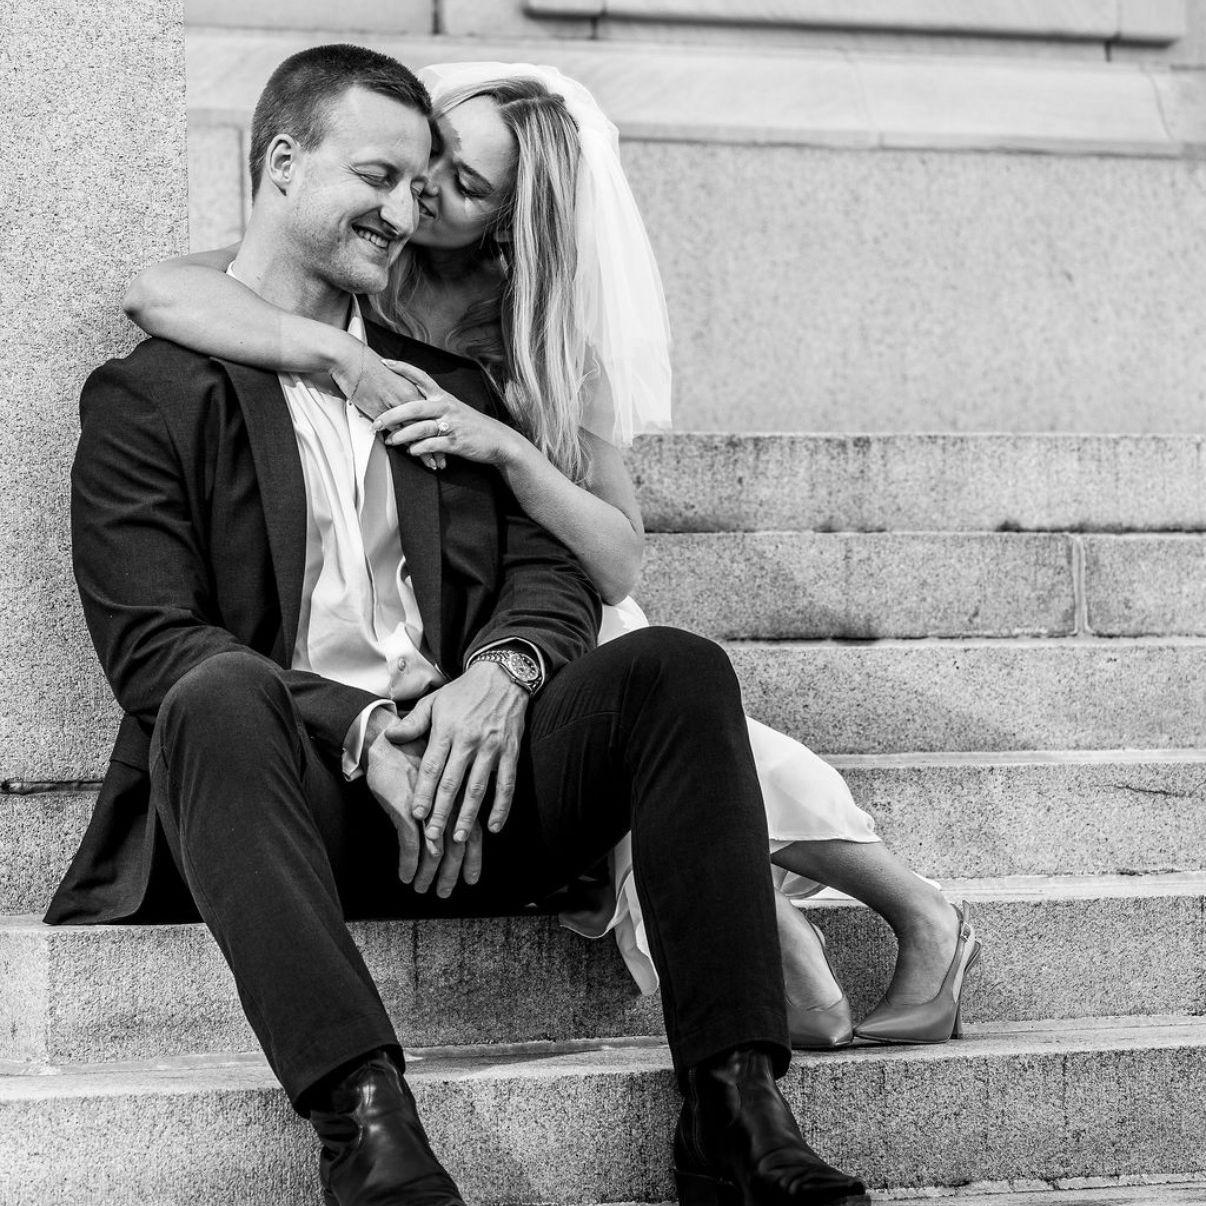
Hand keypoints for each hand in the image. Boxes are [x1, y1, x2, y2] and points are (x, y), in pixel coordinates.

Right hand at [330, 347, 443, 471]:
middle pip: (431, 426)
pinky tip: (413, 456)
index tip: (448, 442)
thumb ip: (405, 394)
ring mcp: (398, 408)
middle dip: (440, 445)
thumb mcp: (395, 380)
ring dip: (426, 451)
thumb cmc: (371, 368)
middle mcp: (411, 399)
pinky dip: (408, 447)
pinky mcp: (383, 415)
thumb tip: (412, 406)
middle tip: (445, 460)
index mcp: (415, 389)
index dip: (442, 430)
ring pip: (418, 433)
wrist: (353, 361)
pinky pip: (399, 434)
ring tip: (433, 465)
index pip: (434, 415)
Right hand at [363, 719, 483, 896]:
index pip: (473, 834)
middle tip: (446, 893)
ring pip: (434, 851)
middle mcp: (446, 805)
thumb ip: (444, 806)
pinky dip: (409, 863)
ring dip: (429, 874)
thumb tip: (450, 832)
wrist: (387, 740)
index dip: (473, 858)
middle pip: (458, 847)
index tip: (471, 879)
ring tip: (421, 889)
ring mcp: (426, 808)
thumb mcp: (435, 782)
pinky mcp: (405, 809)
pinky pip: (410, 844)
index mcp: (457, 798)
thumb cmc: (412, 759)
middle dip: (452, 873)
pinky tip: (405, 877)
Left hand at [370, 361, 522, 470]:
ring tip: (390, 441)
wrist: (498, 440)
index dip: (403, 368)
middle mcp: (446, 407)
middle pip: (414, 407)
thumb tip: (407, 406)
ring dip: (402, 436)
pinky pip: (432, 445)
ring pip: (420, 428)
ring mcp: (451, 425)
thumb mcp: (453, 409)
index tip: (385, 362)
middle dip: (392, 414)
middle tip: (376, 422)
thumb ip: (432, 406)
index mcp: (443, 397)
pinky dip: (419, 449)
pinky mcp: (456, 442)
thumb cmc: (471, 425)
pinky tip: (412, 452)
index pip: (421, 377)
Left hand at [388, 662, 527, 853]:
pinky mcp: (511, 750)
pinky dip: (502, 806)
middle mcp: (469, 740)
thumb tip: (390, 736)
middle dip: (442, 811)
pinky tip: (493, 826)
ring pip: (478, 787)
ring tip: (458, 837)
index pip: (432, 767)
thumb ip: (413, 722)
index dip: (424, 792)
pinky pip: (507, 783)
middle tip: (433, 836)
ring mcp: (492, 747)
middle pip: (453, 782)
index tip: (416, 814)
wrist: (502, 674)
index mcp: (447, 729)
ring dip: (468, 814)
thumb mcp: (435, 701)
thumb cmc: (464, 691)